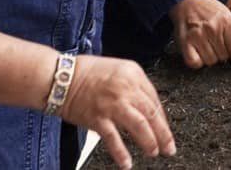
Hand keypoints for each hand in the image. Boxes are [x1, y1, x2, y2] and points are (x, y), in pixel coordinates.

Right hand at [59, 54, 174, 169]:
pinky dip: (121, 153)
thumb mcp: (118, 70)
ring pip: (139, 125)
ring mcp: (112, 103)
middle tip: (169, 147)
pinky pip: (114, 139)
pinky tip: (127, 163)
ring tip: (154, 152)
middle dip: (163, 133)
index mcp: (134, 73)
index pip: (155, 99)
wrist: (60, 77)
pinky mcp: (97, 118)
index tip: (165, 129)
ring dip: (149, 141)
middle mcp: (126, 87)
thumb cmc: (87, 73)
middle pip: (152, 113)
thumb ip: (134, 86)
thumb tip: (147, 108)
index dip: (162, 118)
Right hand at [168, 0, 230, 69]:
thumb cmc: (208, 9)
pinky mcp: (185, 42)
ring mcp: (198, 36)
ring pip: (210, 62)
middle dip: (222, 54)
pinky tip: (197, 52)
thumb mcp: (227, 15)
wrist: (188, 0)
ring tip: (206, 45)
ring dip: (209, 57)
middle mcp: (213, 28)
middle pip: (224, 57)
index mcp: (226, 21)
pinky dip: (197, 62)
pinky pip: (194, 63)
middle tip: (216, 44)